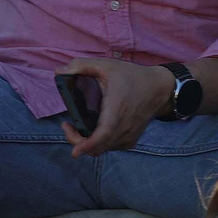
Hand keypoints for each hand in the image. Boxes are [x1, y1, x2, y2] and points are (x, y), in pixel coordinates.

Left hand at [57, 58, 174, 157]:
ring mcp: (129, 136)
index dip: (87, 146)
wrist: (159, 88)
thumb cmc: (131, 76)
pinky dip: (100, 144)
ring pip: (104, 149)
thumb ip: (81, 65)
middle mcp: (124, 127)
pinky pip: (111, 147)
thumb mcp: (106, 65)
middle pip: (98, 147)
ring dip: (88, 144)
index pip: (102, 135)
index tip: (75, 152)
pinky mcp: (131, 140)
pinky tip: (93, 131)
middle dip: (78, 142)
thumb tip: (58, 72)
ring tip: (77, 127)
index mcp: (116, 109)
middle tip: (67, 126)